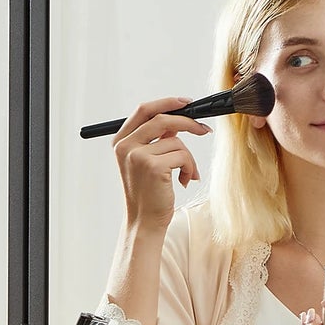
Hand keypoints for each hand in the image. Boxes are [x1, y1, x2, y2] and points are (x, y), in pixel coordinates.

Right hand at [113, 97, 211, 235]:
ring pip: (177, 141)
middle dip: (188, 122)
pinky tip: (184, 182)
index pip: (143, 110)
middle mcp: (125, 146)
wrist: (144, 222)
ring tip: (186, 175)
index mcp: (120, 141)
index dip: (167, 103)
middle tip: (204, 130)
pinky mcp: (153, 166)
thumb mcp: (146, 162)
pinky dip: (190, 168)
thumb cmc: (148, 193)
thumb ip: (156, 140)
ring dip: (189, 159)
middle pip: (162, 119)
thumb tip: (178, 123)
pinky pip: (183, 156)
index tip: (186, 103)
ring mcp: (137, 155)